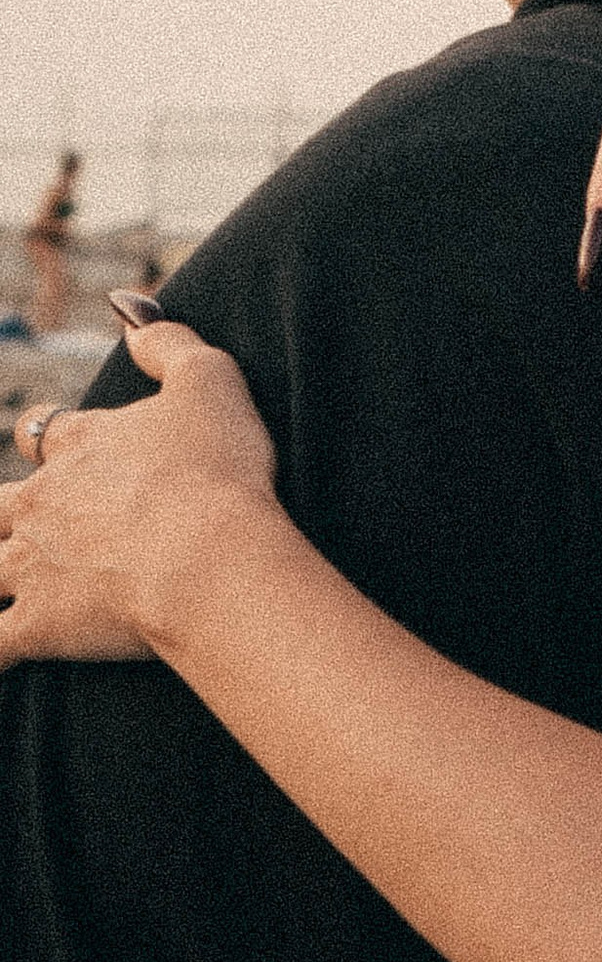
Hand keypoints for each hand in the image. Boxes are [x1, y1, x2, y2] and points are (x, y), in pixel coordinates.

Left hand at [0, 322, 278, 666]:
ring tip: (2, 580)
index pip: (49, 432)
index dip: (53, 439)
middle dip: (3, 513)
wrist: (210, 557)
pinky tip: (0, 654)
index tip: (62, 447)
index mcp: (82, 445)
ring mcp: (36, 566)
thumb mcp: (210, 380)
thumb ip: (168, 341)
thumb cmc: (219, 471)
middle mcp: (45, 503)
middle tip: (14, 521)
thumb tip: (128, 307)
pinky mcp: (40, 626)